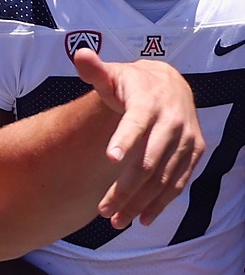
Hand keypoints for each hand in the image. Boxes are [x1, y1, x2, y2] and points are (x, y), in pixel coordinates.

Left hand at [72, 49, 202, 228]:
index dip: (125, 139)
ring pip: (163, 177)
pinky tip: (143, 219)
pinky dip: (162, 202)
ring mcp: (186, 139)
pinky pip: (179, 182)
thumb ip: (95, 70)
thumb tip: (79, 54)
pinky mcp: (194, 152)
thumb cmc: (131, 84)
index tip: (110, 158)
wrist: (171, 85)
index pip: (136, 122)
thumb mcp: (114, 75)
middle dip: (125, 188)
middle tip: (102, 210)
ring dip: (140, 202)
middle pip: (148, 161)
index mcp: (149, 102)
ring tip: (115, 220)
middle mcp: (172, 121)